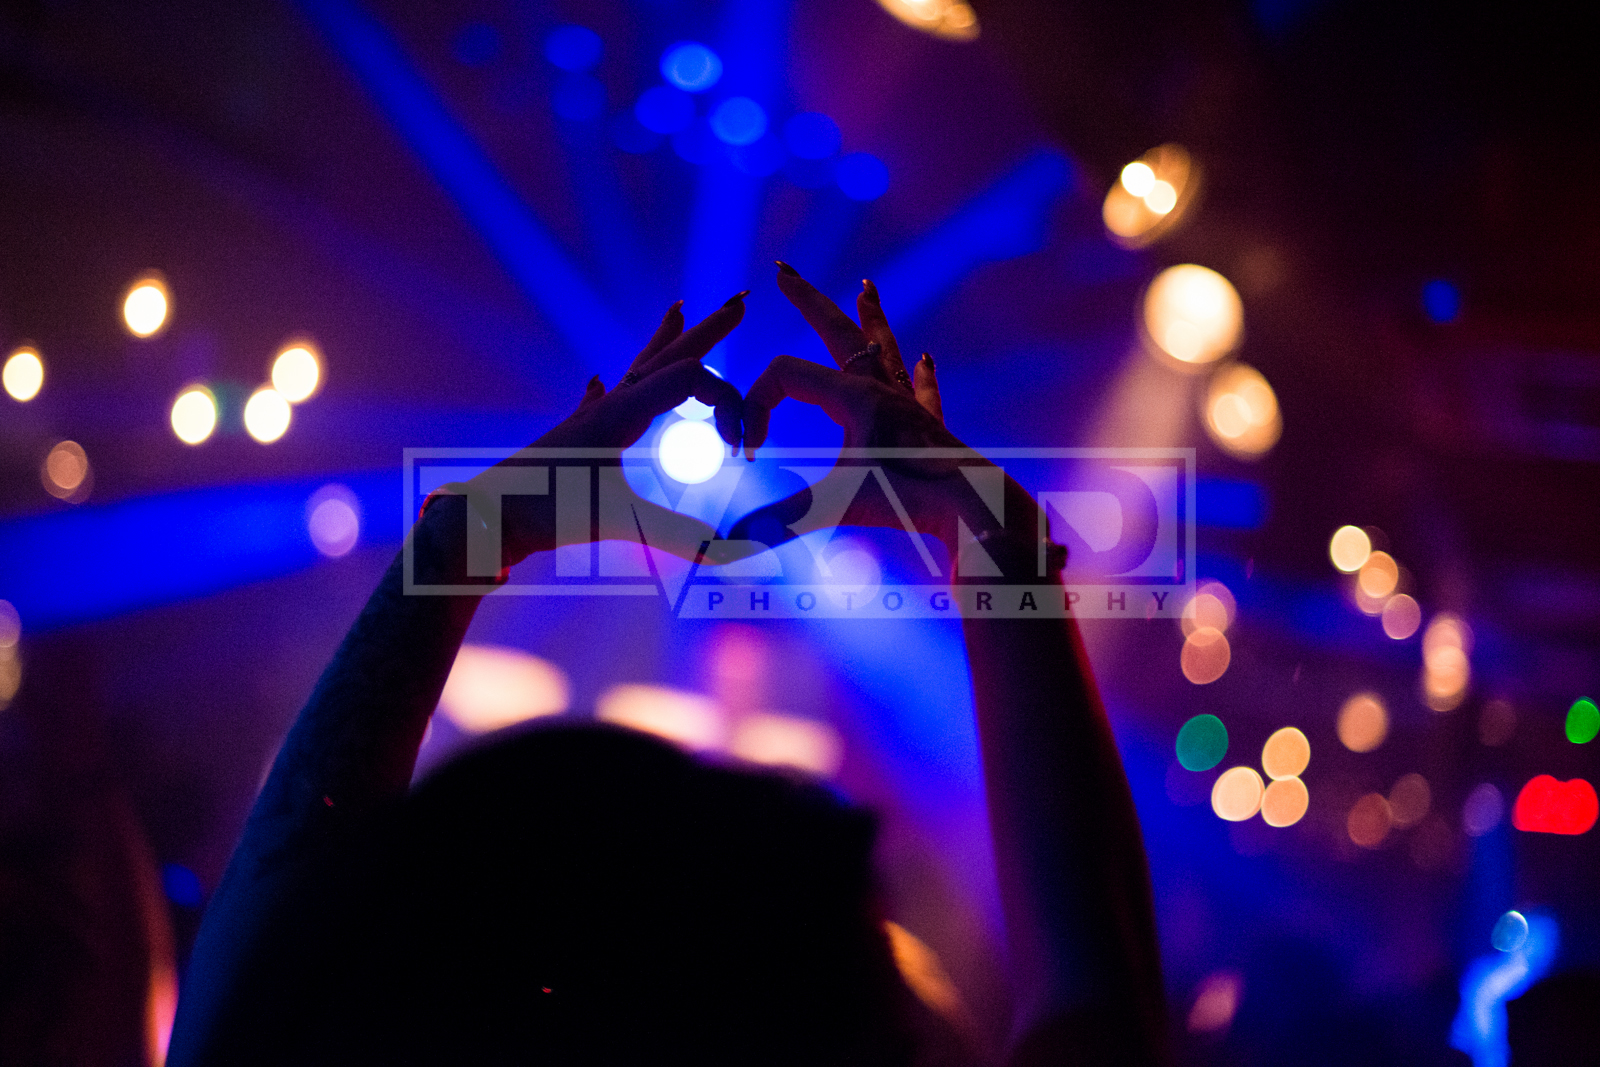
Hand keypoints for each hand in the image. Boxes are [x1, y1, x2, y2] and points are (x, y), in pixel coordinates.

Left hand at [474, 295, 749, 567]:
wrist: (486, 516)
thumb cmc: (545, 510)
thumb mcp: (616, 521)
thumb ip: (675, 536)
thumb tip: (727, 554)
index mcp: (622, 412)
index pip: (691, 378)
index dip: (727, 402)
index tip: (738, 449)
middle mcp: (609, 404)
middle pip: (667, 355)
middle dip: (707, 331)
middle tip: (738, 303)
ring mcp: (591, 418)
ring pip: (637, 368)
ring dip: (663, 342)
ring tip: (678, 310)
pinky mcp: (577, 438)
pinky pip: (602, 398)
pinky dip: (611, 386)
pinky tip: (599, 380)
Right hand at [735, 265, 1037, 562]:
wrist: (972, 506)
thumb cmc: (908, 498)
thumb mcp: (835, 506)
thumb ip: (778, 521)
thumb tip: (723, 547)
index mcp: (852, 394)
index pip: (783, 375)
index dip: (756, 406)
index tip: (749, 453)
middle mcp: (879, 387)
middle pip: (835, 330)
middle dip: (806, 300)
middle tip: (784, 272)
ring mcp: (907, 404)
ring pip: (883, 347)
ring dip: (870, 318)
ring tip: (868, 287)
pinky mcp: (930, 427)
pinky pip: (922, 389)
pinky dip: (919, 373)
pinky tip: (926, 358)